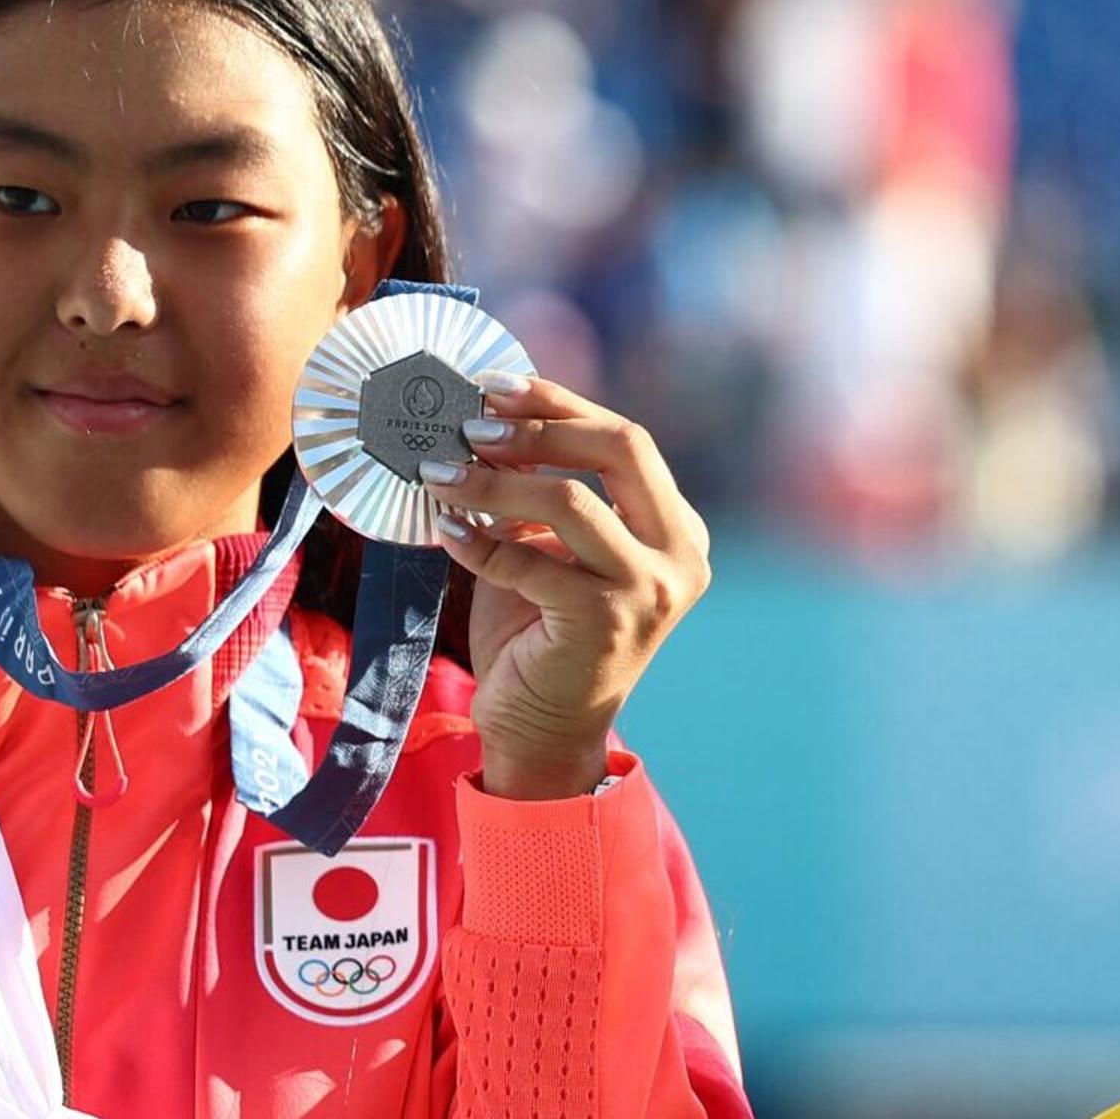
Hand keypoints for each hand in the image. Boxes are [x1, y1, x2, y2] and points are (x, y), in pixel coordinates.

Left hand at [424, 377, 712, 800]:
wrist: (545, 731)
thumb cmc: (542, 633)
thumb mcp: (552, 548)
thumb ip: (543, 490)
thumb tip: (486, 415)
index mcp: (676, 529)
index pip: (627, 441)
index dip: (559, 404)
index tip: (494, 388)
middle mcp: (680, 555)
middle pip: (621, 448)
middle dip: (540, 426)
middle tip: (470, 426)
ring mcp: (650, 590)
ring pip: (573, 498)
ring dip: (495, 481)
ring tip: (440, 476)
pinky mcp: (606, 622)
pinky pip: (530, 560)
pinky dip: (479, 540)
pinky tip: (447, 532)